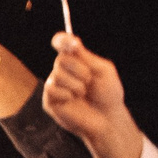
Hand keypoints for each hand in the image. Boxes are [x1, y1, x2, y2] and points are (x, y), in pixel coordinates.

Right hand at [40, 33, 146, 157]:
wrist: (107, 117)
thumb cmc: (108, 93)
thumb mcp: (102, 70)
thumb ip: (85, 56)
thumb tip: (72, 42)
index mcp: (76, 60)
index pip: (61, 43)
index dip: (62, 40)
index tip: (71, 42)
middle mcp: (62, 71)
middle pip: (61, 59)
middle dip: (79, 70)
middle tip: (89, 81)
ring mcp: (55, 85)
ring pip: (57, 75)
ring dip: (76, 84)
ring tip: (83, 93)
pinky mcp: (49, 100)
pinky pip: (52, 89)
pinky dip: (67, 94)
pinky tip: (74, 101)